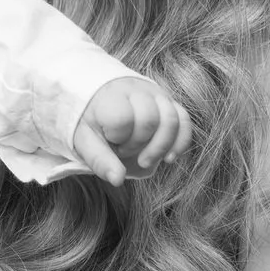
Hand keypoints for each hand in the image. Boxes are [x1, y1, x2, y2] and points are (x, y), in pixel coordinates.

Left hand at [71, 76, 192, 185]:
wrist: (102, 98)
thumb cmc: (94, 121)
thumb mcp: (85, 140)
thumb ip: (99, 159)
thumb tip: (117, 180)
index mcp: (110, 97)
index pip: (123, 118)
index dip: (119, 138)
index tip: (110, 142)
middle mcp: (136, 90)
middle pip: (151, 119)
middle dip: (138, 144)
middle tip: (124, 151)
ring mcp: (156, 94)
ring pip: (172, 119)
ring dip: (161, 147)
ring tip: (145, 161)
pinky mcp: (169, 101)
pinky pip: (184, 120)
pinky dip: (181, 142)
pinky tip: (169, 158)